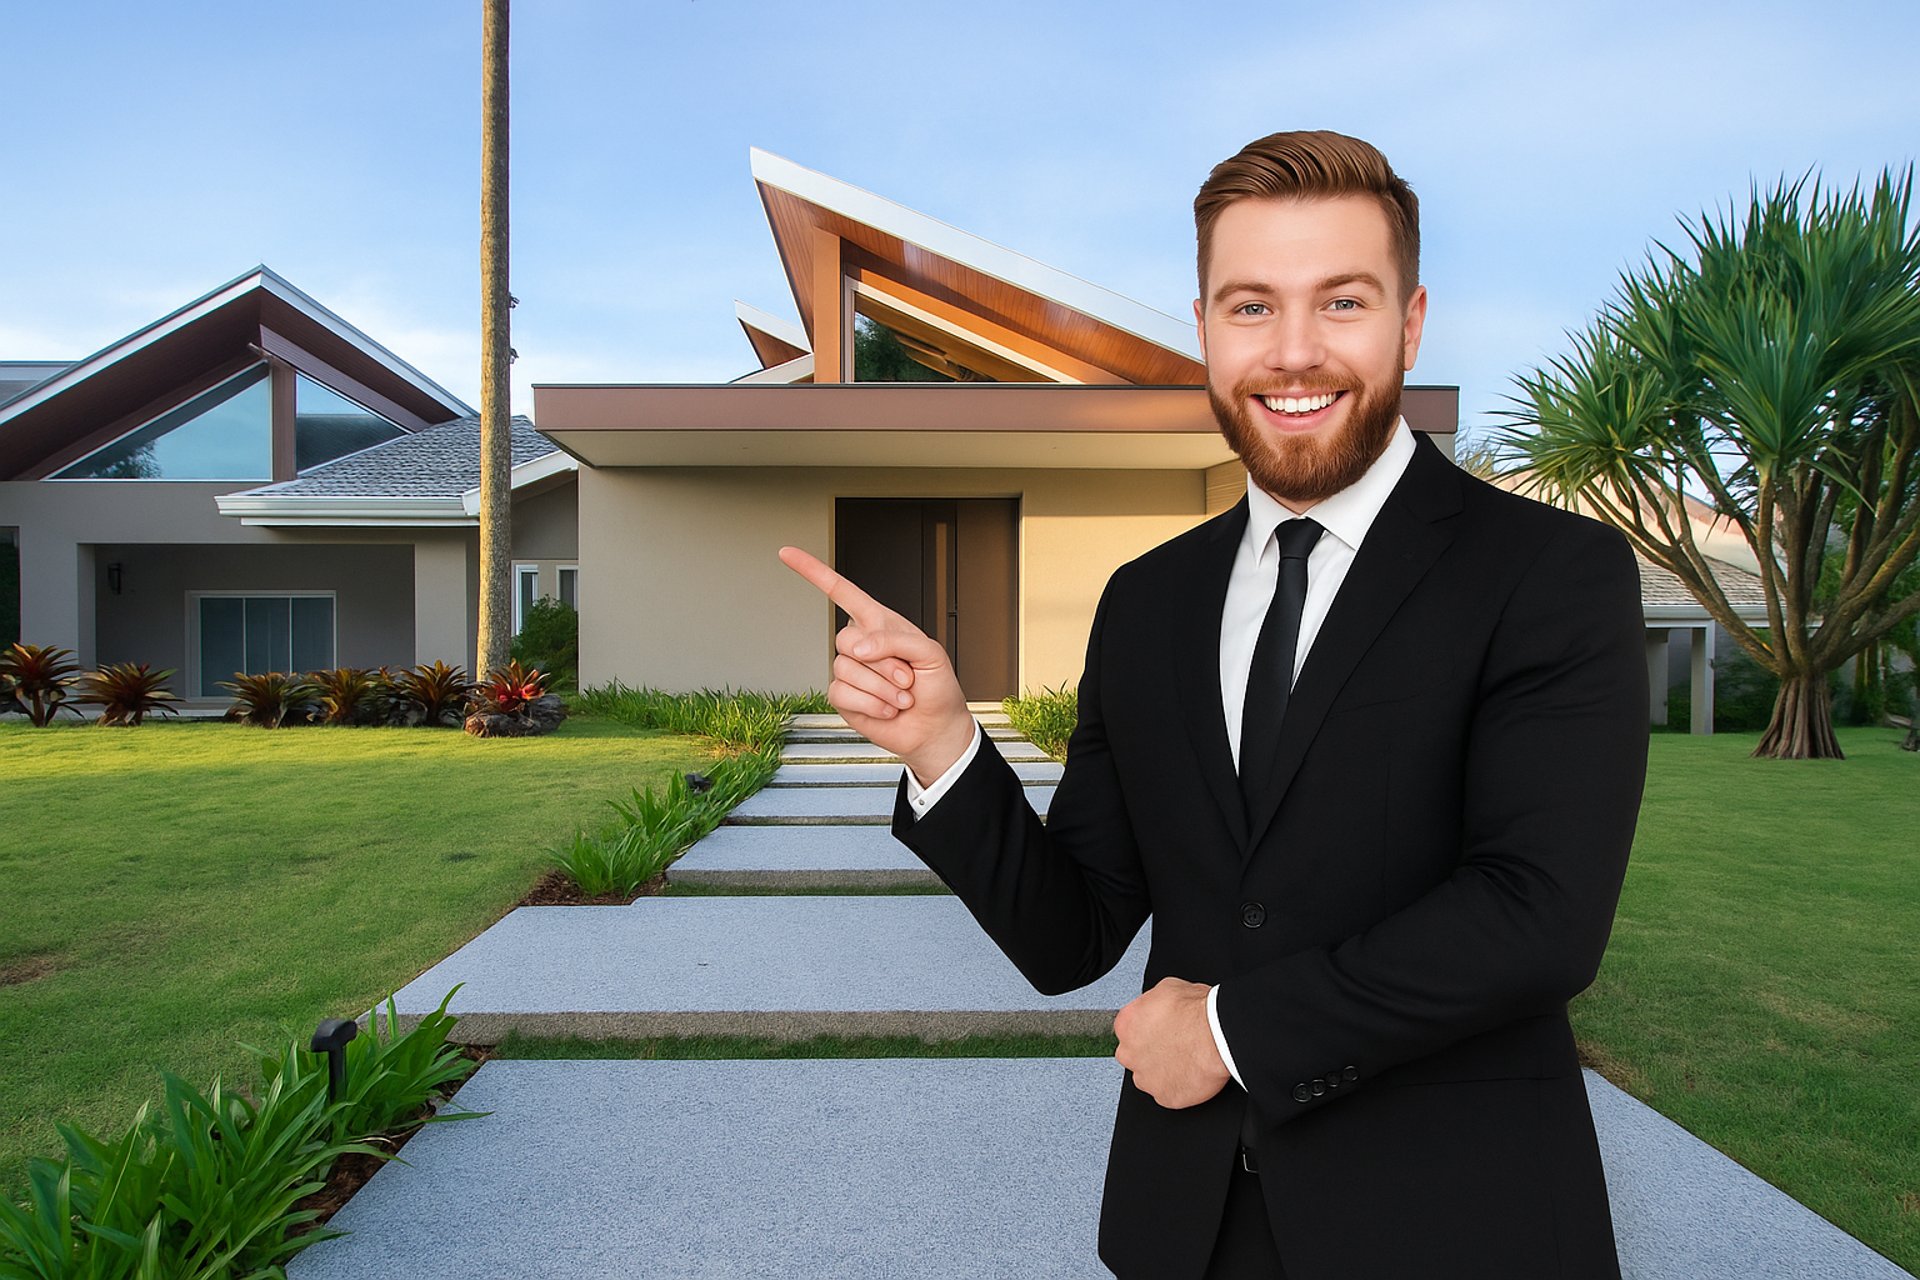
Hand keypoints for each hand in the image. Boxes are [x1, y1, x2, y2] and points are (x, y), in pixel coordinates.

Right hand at [778, 546, 975, 784]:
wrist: (934, 728)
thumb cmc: (937, 688)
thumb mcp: (929, 653)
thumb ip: (894, 640)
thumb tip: (856, 647)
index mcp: (880, 623)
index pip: (842, 591)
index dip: (813, 572)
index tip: (787, 553)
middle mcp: (860, 644)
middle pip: (847, 639)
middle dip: (883, 662)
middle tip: (907, 677)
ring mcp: (849, 671)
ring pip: (847, 670)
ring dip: (883, 688)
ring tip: (901, 696)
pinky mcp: (843, 697)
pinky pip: (843, 693)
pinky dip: (872, 704)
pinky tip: (887, 709)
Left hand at [1113, 977, 1230, 1108]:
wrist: (1220, 1036)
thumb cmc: (1198, 1013)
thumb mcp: (1168, 987)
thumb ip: (1152, 1001)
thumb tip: (1157, 1005)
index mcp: (1126, 1024)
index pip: (1128, 1029)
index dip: (1147, 1028)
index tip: (1159, 1029)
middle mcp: (1129, 1053)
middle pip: (1134, 1055)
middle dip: (1150, 1051)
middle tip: (1173, 1044)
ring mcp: (1146, 1078)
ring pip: (1149, 1076)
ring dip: (1162, 1070)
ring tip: (1185, 1060)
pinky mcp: (1164, 1097)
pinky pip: (1168, 1093)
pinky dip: (1179, 1086)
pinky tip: (1191, 1073)